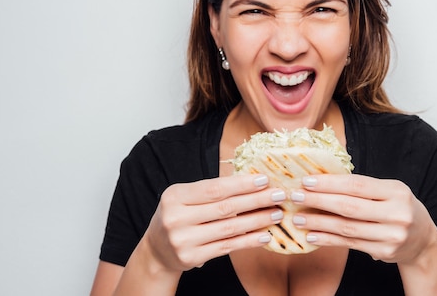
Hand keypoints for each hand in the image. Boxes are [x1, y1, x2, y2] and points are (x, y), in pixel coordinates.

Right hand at [141, 174, 284, 271]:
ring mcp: (183, 239)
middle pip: (225, 207)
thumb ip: (212, 191)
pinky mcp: (191, 257)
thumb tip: (252, 181)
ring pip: (229, 228)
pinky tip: (265, 235)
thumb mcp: (185, 198)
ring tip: (276, 214)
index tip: (265, 179)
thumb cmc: (179, 216)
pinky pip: (227, 247)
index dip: (242, 184)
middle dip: (256, 200)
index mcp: (175, 196)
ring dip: (257, 220)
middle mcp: (176, 217)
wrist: (156, 250)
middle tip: (279, 195)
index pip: (215, 188)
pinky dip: (248, 241)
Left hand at [290, 174, 436, 263]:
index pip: (357, 185)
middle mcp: (397, 213)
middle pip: (350, 206)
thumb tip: (322, 180)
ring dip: (318, 222)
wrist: (423, 240)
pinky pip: (350, 244)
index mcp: (397, 191)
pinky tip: (312, 235)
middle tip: (295, 196)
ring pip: (347, 227)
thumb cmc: (398, 208)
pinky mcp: (385, 251)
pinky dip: (328, 240)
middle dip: (318, 201)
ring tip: (298, 218)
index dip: (330, 183)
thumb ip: (362, 187)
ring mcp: (392, 235)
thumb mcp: (389, 192)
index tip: (306, 181)